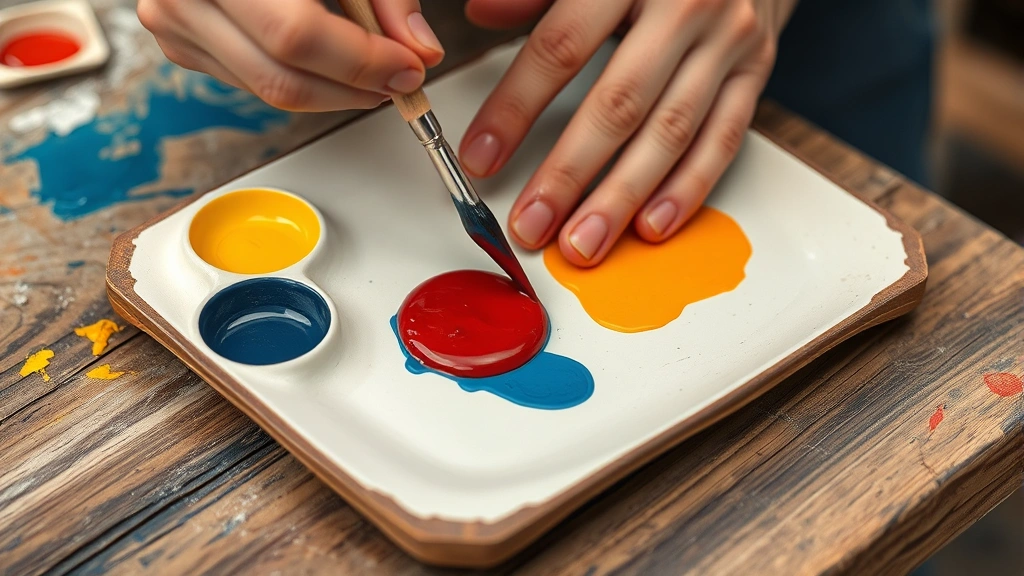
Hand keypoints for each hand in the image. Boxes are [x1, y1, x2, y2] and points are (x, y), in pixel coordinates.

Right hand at [137, 0, 444, 110]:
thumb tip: (422, 51)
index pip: (297, 35)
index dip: (361, 62)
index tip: (409, 68)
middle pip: (281, 76)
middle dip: (352, 89)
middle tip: (399, 82)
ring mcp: (174, 21)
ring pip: (267, 89)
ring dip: (332, 92)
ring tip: (372, 72)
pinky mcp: (179, 43)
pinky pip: (250, 83)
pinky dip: (299, 79)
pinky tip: (327, 61)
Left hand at [461, 0, 797, 265]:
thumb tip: (478, 15)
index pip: (562, 46)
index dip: (516, 107)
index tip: (480, 157)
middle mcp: (686, 4)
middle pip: (618, 103)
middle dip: (569, 173)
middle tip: (532, 224)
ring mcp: (728, 41)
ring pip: (670, 132)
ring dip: (622, 198)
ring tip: (584, 244)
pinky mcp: (756, 72)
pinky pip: (722, 139)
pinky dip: (687, 189)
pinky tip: (651, 226)